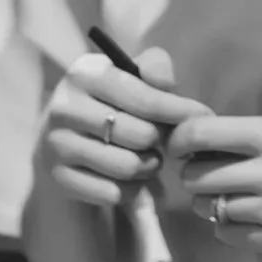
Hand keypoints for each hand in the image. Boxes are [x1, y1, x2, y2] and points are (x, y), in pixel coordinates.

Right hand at [40, 48, 211, 210]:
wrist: (64, 141)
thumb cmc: (109, 104)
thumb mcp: (129, 77)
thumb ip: (154, 68)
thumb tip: (164, 83)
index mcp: (84, 73)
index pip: (142, 96)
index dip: (178, 110)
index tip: (204, 118)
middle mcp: (64, 106)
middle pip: (139, 135)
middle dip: (159, 142)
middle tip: (159, 141)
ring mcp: (57, 144)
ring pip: (127, 167)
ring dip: (147, 167)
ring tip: (147, 159)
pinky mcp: (58, 178)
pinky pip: (113, 193)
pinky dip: (131, 191)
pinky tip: (130, 180)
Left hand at [171, 115, 261, 256]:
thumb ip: (246, 130)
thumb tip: (197, 134)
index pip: (199, 134)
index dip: (178, 140)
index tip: (179, 144)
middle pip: (195, 176)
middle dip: (192, 172)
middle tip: (203, 171)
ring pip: (207, 207)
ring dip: (209, 200)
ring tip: (227, 193)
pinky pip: (226, 233)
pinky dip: (226, 224)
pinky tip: (244, 213)